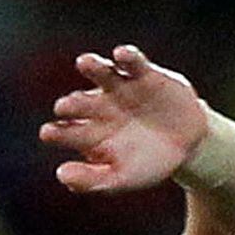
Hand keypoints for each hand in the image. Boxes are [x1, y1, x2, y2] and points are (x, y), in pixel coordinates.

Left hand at [39, 46, 215, 195]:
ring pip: (102, 73)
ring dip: (93, 66)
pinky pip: (134, 63)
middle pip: (80, 102)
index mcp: (89, 133)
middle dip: (72, 104)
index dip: (56, 132)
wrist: (186, 145)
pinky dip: (128, 57)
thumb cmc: (147, 163)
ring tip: (84, 63)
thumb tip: (61, 175)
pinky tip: (121, 54)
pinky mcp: (144, 74)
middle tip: (63, 107)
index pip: (66, 131)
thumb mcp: (122, 178)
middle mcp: (99, 107)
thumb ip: (92, 180)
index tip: (48, 133)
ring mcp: (120, 89)